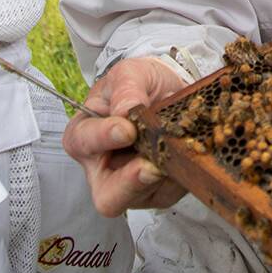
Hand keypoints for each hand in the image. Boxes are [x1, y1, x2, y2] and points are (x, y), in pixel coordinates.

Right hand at [63, 56, 190, 215]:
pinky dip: (182, 174)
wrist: (168, 92)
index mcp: (84, 137)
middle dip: (130, 184)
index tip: (127, 130)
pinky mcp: (159, 193)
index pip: (84, 144)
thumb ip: (125, 88)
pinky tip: (187, 154)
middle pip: (107, 196)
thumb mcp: (130, 73)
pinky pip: (171, 193)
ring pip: (144, 198)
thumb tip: (126, 110)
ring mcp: (131, 186)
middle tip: (152, 167)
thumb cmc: (138, 85)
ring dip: (164, 177)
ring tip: (178, 151)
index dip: (104, 138)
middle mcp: (103, 169)